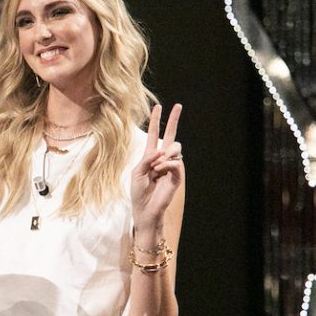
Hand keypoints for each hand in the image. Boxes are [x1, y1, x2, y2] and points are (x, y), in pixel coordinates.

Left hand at [131, 103, 183, 232]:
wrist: (145, 210)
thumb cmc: (138, 192)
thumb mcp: (137, 173)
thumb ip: (146, 160)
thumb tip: (160, 151)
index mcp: (150, 156)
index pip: (155, 135)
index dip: (156, 121)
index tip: (159, 106)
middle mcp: (162, 159)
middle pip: (171, 136)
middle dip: (174, 120)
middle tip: (178, 106)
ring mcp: (171, 167)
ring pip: (174, 148)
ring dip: (163, 155)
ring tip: (156, 168)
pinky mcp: (177, 176)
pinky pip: (176, 163)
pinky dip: (166, 165)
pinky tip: (160, 171)